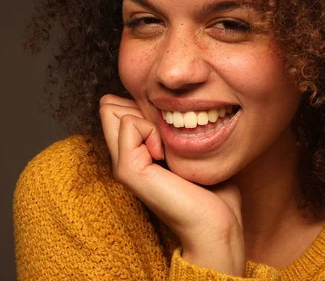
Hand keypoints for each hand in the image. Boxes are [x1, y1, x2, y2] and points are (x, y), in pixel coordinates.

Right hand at [99, 94, 244, 275]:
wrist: (215, 222)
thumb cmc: (212, 187)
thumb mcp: (187, 145)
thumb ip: (169, 126)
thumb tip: (165, 102)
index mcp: (135, 152)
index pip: (116, 106)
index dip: (142, 104)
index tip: (168, 129)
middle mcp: (123, 158)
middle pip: (108, 106)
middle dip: (139, 106)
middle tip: (164, 136)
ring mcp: (121, 165)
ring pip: (112, 109)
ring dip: (147, 119)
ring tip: (165, 149)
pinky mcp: (127, 169)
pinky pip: (129, 124)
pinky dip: (151, 130)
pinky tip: (164, 156)